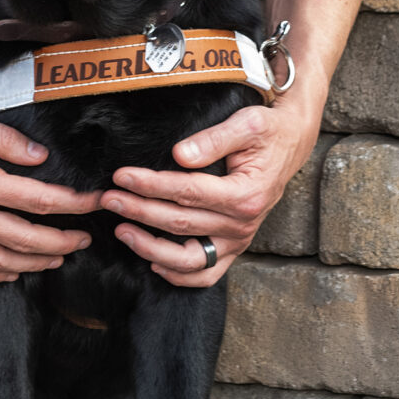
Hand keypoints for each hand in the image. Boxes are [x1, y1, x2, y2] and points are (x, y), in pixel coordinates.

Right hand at [0, 101, 99, 283]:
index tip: (93, 202)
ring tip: (55, 259)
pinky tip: (10, 272)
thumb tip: (38, 157)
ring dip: (33, 263)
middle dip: (62, 242)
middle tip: (83, 240)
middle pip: (25, 239)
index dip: (73, 204)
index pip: (37, 199)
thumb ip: (3, 139)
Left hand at [100, 95, 322, 286]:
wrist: (291, 144)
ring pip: (189, 259)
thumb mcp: (247, 124)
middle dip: (139, 211)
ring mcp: (238, 240)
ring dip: (150, 248)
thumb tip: (179, 155)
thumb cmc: (267, 131)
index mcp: (244, 195)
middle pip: (179, 223)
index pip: (186, 192)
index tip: (121, 176)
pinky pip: (205, 274)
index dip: (150, 185)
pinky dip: (178, 275)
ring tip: (122, 231)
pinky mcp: (233, 248)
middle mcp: (242, 224)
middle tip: (108, 198)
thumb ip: (214, 139)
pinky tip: (152, 262)